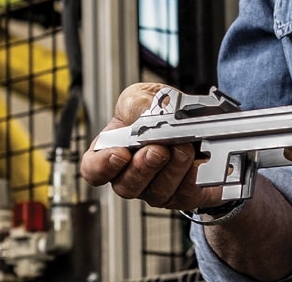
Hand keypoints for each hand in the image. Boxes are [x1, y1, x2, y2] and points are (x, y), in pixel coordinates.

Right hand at [79, 82, 220, 211]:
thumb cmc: (160, 109)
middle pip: (126, 186)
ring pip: (158, 192)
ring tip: (183, 147)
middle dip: (142, 168)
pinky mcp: (183, 195)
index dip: (102, 166)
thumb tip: (142, 117)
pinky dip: (192, 176)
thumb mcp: (142, 96)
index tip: (119, 154)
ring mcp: (156, 189)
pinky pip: (185, 194)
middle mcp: (132, 175)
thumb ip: (136, 105)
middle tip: (157, 149)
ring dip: (172, 169)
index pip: (93, 169)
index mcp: (112, 150)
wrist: (197, 118)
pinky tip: (198, 161)